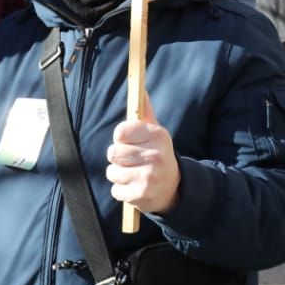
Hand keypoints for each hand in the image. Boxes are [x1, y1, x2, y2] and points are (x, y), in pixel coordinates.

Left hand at [106, 96, 181, 214]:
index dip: (120, 137)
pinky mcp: (141, 194)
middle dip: (117, 157)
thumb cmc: (157, 154)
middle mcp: (155, 155)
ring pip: (112, 172)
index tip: (127, 141)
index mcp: (158, 135)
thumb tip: (142, 90)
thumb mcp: (155, 133)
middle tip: (130, 159)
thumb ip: (145, 112)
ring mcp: (148, 176)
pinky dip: (121, 190)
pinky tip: (134, 187)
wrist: (173, 187)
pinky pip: (115, 190)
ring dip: (118, 174)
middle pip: (113, 152)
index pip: (121, 131)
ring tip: (132, 174)